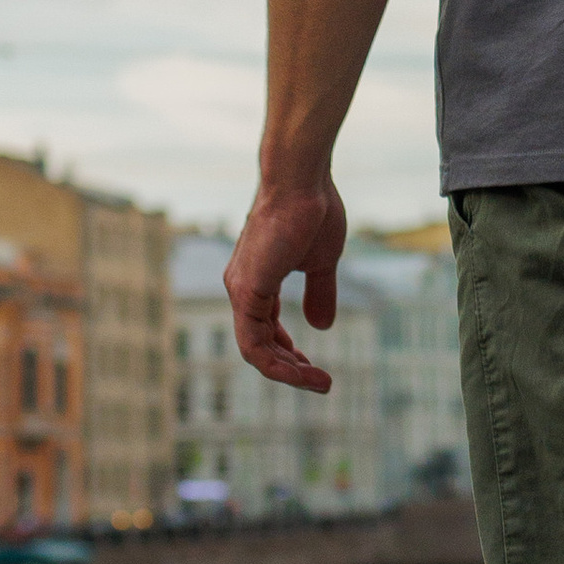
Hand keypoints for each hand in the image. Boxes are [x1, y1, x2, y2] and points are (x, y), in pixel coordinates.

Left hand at [227, 176, 347, 392]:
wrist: (301, 180)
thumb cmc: (311, 210)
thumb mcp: (321, 261)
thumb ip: (320, 293)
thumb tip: (322, 326)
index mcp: (256, 282)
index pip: (265, 331)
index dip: (289, 354)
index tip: (315, 367)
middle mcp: (242, 289)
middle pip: (259, 346)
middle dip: (290, 369)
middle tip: (320, 383)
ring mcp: (241, 291)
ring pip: (255, 352)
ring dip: (287, 373)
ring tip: (319, 383)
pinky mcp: (247, 291)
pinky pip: (254, 345)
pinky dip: (278, 365)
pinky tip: (304, 372)